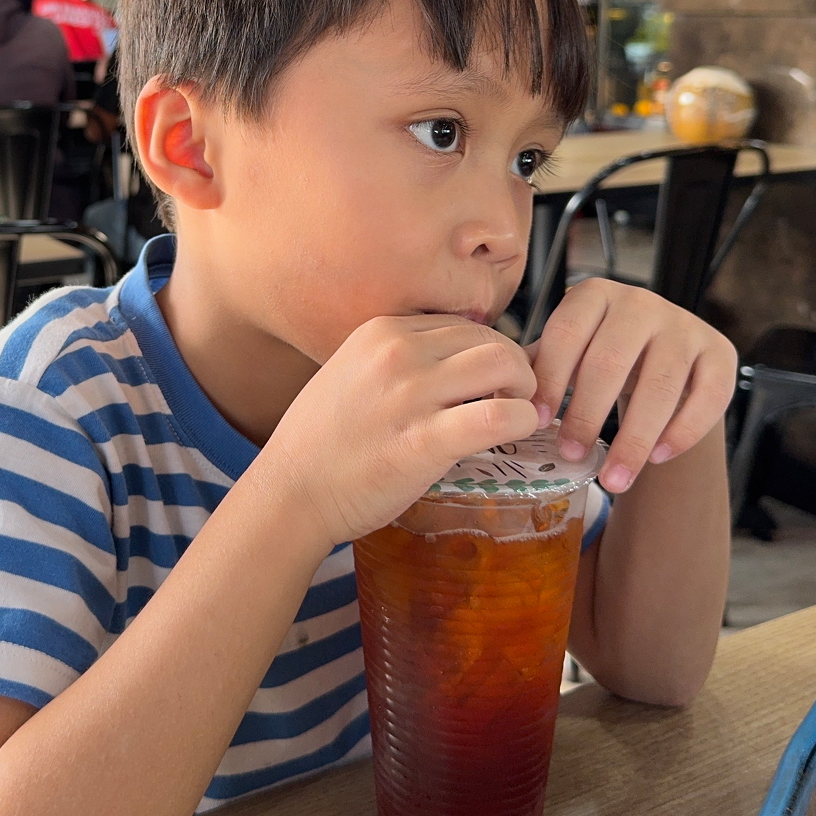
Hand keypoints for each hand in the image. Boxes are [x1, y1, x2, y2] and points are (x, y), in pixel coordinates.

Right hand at [256, 316, 540, 549]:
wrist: (290, 492)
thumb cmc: (321, 443)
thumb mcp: (353, 374)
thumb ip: (399, 363)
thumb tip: (456, 364)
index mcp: (380, 331)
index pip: (461, 323)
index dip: (487, 352)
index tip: (492, 382)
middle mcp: (397, 352)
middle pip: (490, 337)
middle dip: (515, 366)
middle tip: (515, 399)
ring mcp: (410, 394)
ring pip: (503, 363)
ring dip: (525, 389)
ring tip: (519, 414)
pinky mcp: (425, 440)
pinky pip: (497, 417)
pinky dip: (523, 420)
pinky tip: (520, 432)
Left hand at [528, 281, 735, 494]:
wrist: (662, 355)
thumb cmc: (599, 355)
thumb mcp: (568, 351)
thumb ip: (536, 367)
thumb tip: (496, 398)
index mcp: (594, 294)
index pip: (566, 334)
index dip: (549, 379)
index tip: (534, 422)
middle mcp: (641, 302)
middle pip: (610, 361)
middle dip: (586, 414)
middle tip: (570, 455)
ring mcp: (684, 325)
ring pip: (660, 385)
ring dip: (634, 438)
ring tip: (613, 479)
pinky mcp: (720, 352)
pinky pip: (707, 396)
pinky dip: (682, 432)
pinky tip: (658, 459)